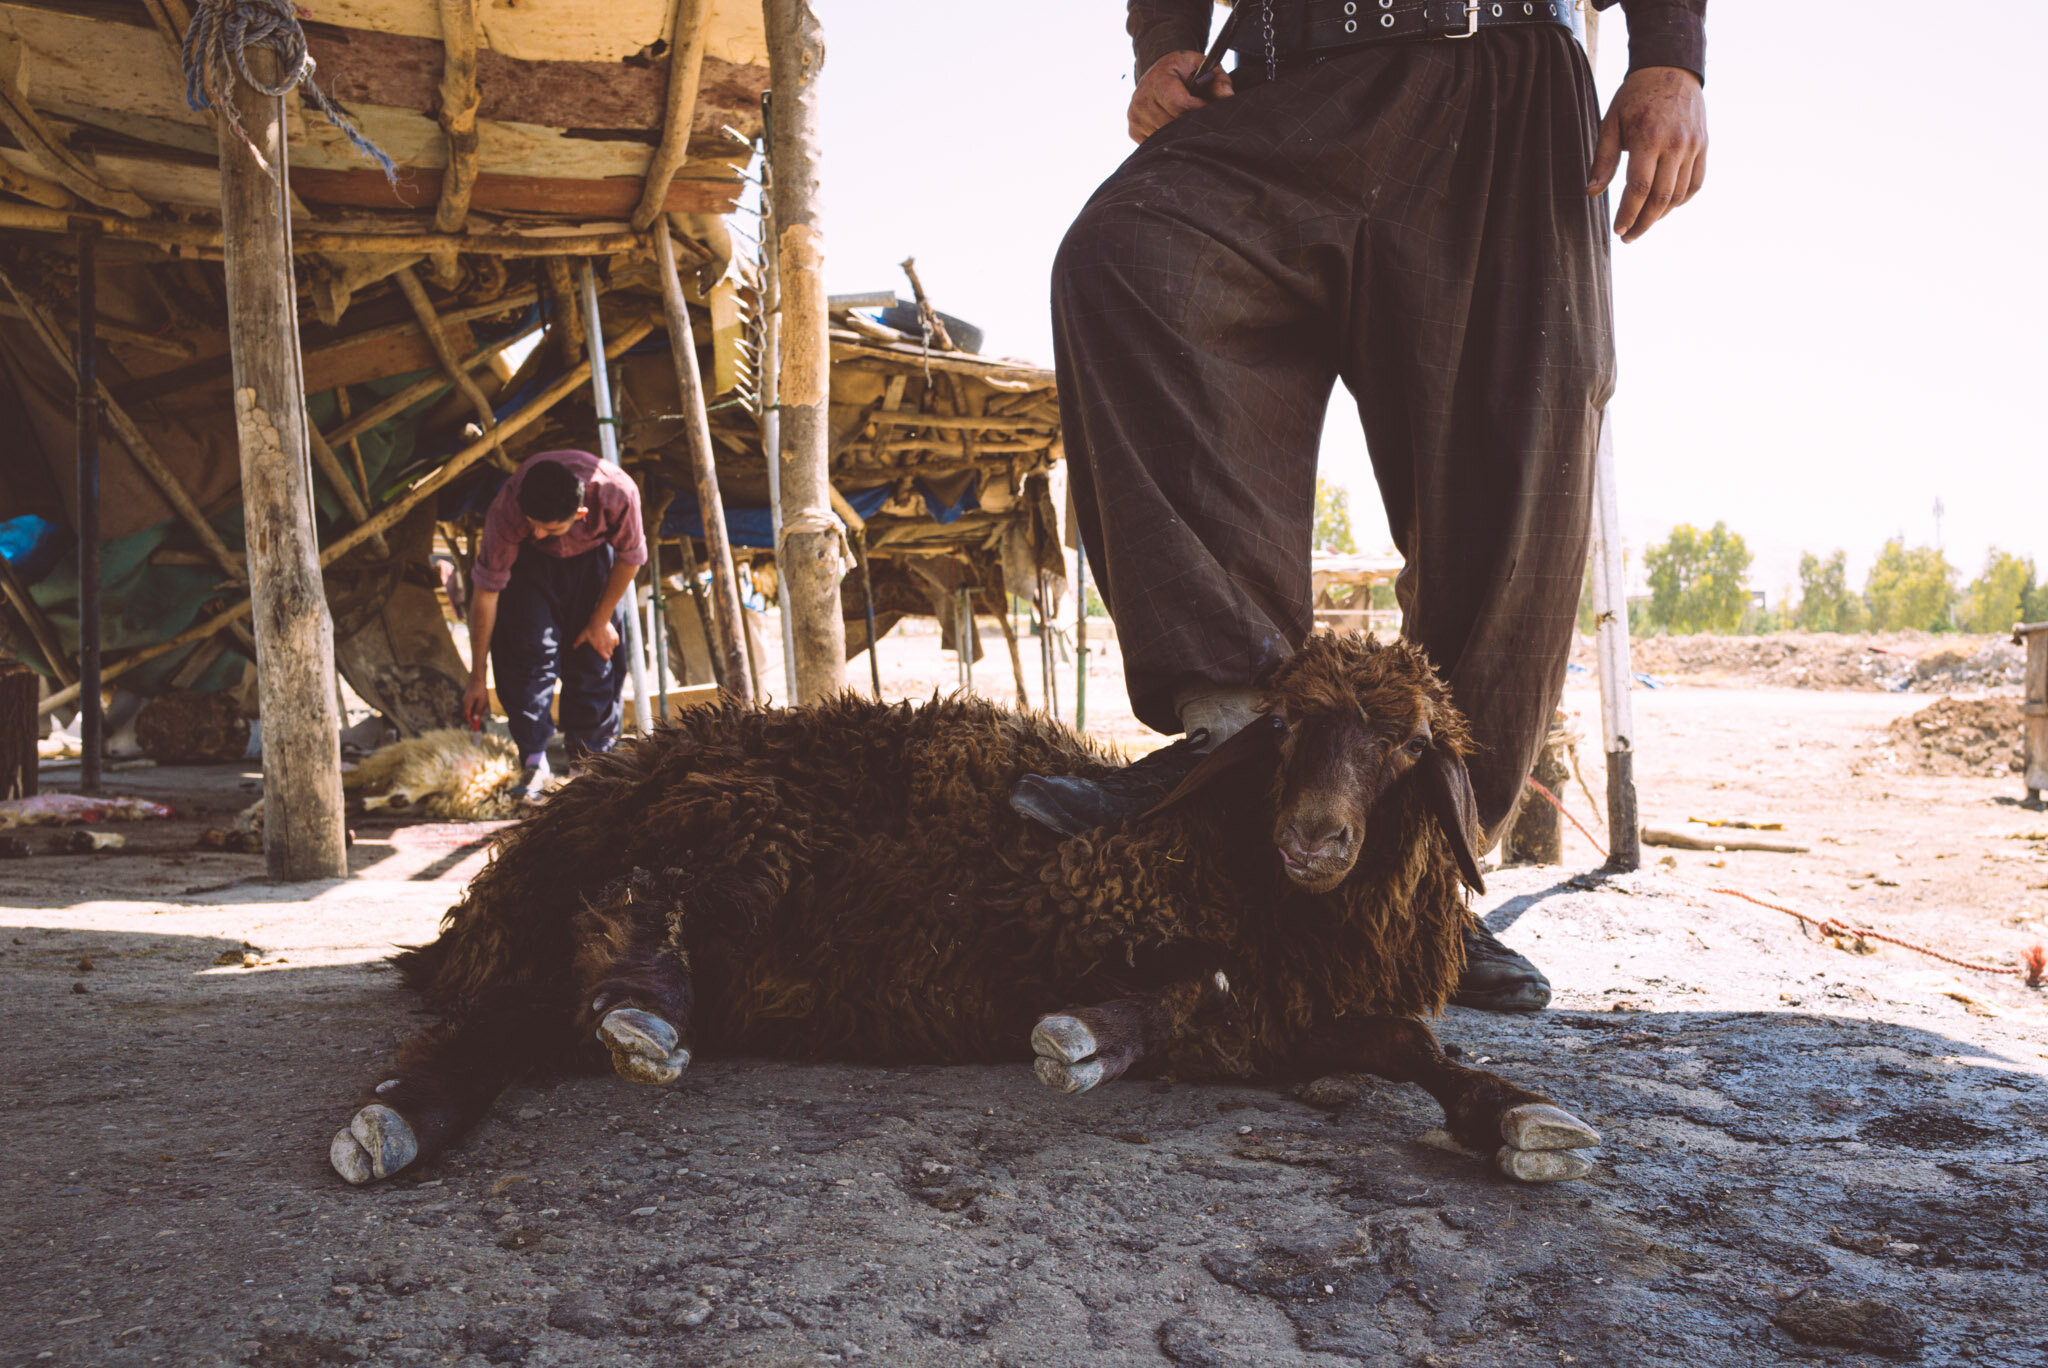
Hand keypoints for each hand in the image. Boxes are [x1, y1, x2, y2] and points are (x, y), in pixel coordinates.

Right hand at [462, 674, 488, 728]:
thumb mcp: (482, 701)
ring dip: (477, 709)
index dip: (470, 721)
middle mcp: (465, 702)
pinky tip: (482, 700)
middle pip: (468, 713)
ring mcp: (466, 698)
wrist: (477, 677)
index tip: (475, 726)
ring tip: (484, 704)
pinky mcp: (468, 696)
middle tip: (482, 714)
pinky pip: (472, 703)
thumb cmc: (480, 689)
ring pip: (471, 708)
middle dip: (474, 716)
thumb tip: (475, 719)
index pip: (467, 716)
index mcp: (467, 704)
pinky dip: (477, 705)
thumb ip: (478, 710)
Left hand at [573, 617, 619, 660]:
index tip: (603, 656)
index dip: (605, 658)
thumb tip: (572, 648)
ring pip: (613, 648)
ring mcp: (612, 642)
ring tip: (606, 644)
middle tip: (603, 649)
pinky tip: (610, 640)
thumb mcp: (582, 636)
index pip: (606, 658)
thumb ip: (577, 643)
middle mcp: (608, 647)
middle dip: (607, 653)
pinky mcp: (616, 636)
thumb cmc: (590, 629)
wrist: (599, 621)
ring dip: (610, 648)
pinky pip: (617, 643)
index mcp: (600, 649)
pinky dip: (614, 643)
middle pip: (610, 654)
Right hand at [1129, 50, 1233, 143]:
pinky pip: (1155, 143)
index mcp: (1157, 79)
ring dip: (1181, 134)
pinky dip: (1168, 139)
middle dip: (1192, 123)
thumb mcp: (1203, 66)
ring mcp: (1135, 116)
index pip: (1180, 104)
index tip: (1211, 110)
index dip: (1200, 110)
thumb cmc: (1183, 71)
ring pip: (1164, 137)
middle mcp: (1141, 98)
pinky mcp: (1134, 129)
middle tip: (1203, 120)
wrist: (1158, 72)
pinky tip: (1175, 129)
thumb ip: (1218, 80)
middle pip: (1172, 123)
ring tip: (1189, 123)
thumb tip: (1229, 97)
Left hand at [1587, 67, 1706, 242]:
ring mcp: (1693, 146)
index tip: (1618, 230)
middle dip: (1643, 223)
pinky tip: (1664, 207)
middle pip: (1661, 198)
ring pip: (1680, 194)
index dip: (1628, 214)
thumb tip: (1591, 193)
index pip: (1639, 188)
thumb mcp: (1611, 122)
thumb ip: (1603, 159)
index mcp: (1649, 139)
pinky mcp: (1703, 145)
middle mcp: (1675, 144)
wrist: (1671, 69)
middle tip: (1628, 237)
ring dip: (1660, 215)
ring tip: (1643, 223)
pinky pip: (1695, 183)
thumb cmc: (1634, 97)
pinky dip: (1681, 200)